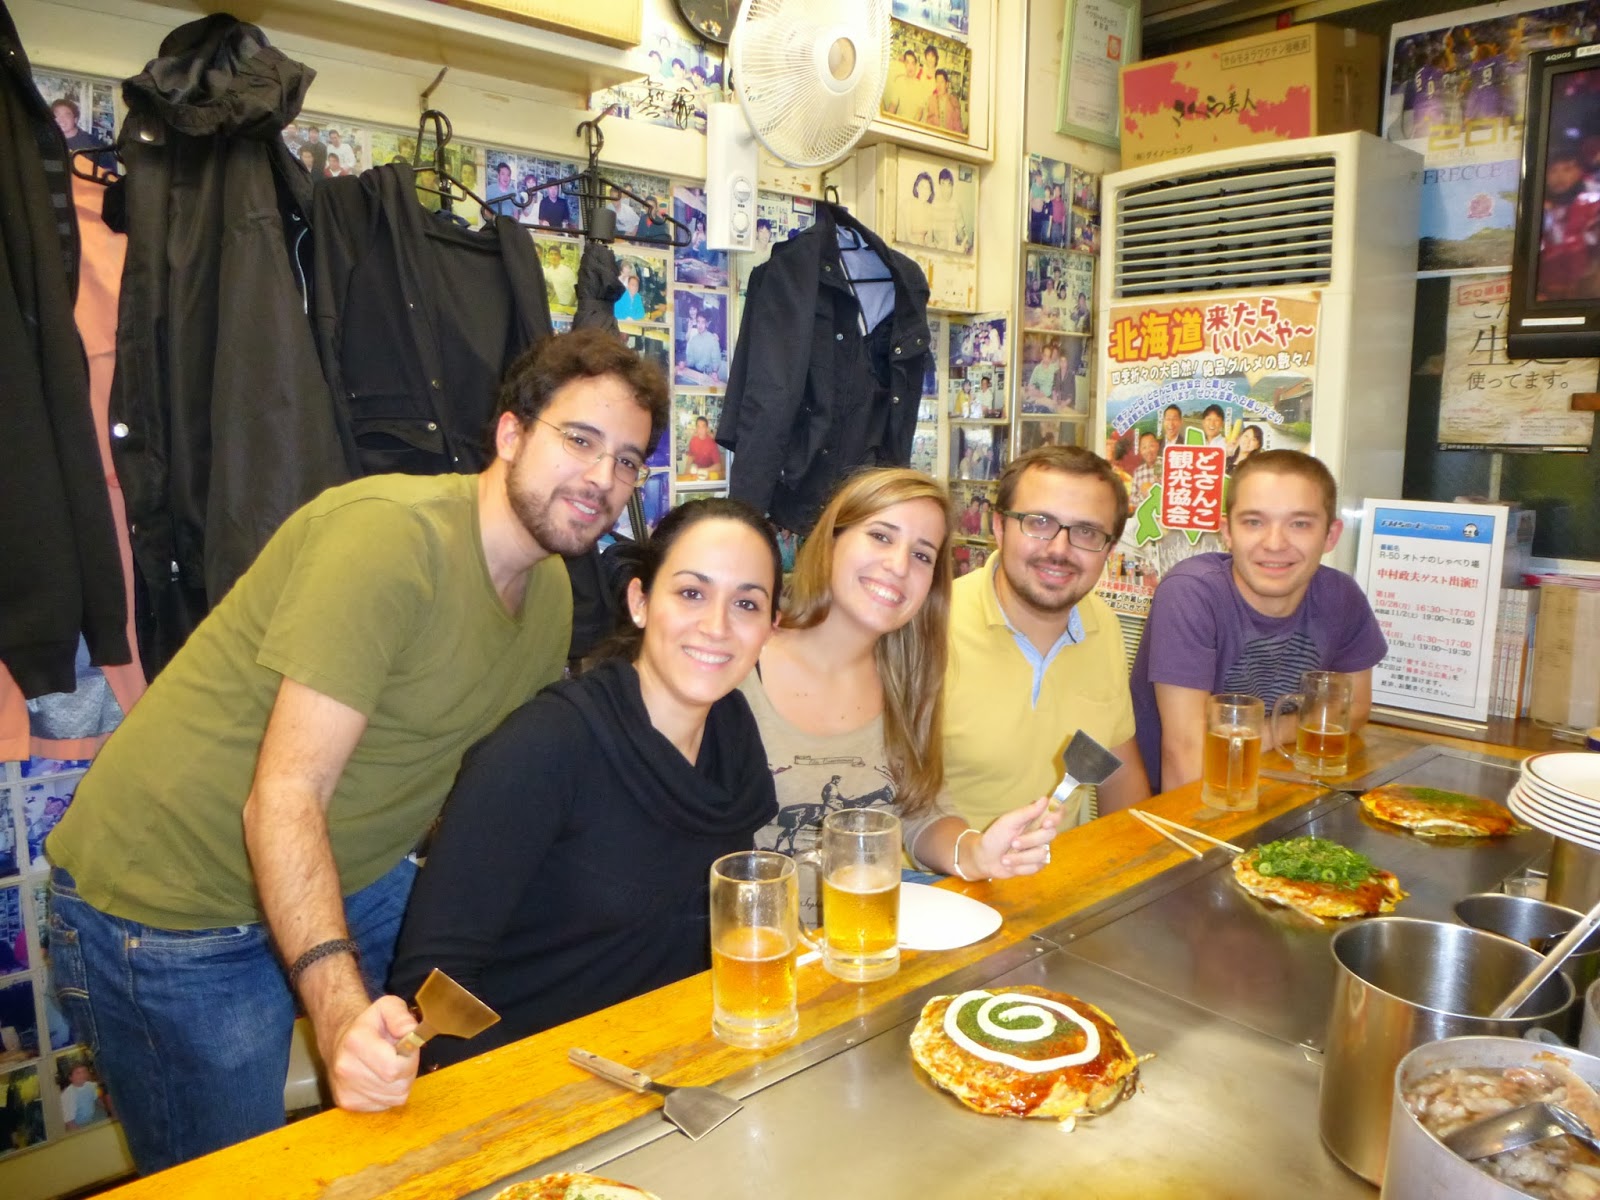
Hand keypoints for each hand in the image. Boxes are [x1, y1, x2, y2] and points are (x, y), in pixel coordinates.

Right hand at [324, 995, 419, 1112]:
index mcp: (355, 1041)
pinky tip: (382, 1079)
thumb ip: (401, 1016)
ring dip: (400, 1083)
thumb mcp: (388, 1006)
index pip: (394, 1067)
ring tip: (391, 1066)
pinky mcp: (348, 1103)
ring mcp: (345, 1089)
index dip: (409, 1059)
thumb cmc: (369, 1024)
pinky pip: (386, 1105)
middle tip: (400, 1056)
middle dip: (408, 1071)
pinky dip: (390, 1094)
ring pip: (395, 1097)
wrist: (340, 1040)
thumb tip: (410, 1032)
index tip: (406, 1048)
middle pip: (397, 1084)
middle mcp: (346, 1068)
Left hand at [970, 796, 1059, 878]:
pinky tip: (1010, 864)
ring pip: (1042, 853)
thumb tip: (1045, 799)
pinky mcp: (1037, 865)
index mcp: (1036, 819)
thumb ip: (1027, 812)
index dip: (1057, 816)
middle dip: (1029, 840)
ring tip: (1005, 858)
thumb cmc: (996, 836)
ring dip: (1020, 857)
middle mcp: (1042, 833)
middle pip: (1050, 834)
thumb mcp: (1008, 821)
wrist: (985, 859)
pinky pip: (1036, 866)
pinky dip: (1019, 866)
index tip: (1046, 823)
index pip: (1057, 813)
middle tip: (1013, 843)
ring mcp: (1041, 849)